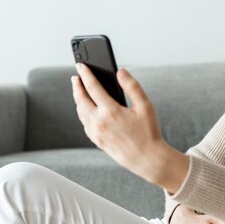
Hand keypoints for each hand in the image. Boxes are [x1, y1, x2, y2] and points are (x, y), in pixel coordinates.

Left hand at [71, 63, 188, 191]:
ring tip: (80, 91)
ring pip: (80, 112)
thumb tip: (120, 72)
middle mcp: (99, 121)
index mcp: (111, 110)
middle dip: (77, 86)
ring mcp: (96, 132)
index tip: (80, 65)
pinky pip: (84, 124)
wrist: (147, 158)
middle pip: (81, 99)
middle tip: (75, 77)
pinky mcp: (96, 141)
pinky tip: (87, 110)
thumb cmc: (149, 132)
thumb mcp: (145, 106)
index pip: (92, 87)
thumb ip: (132, 86)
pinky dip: (82, 113)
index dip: (85, 74)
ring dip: (78, 99)